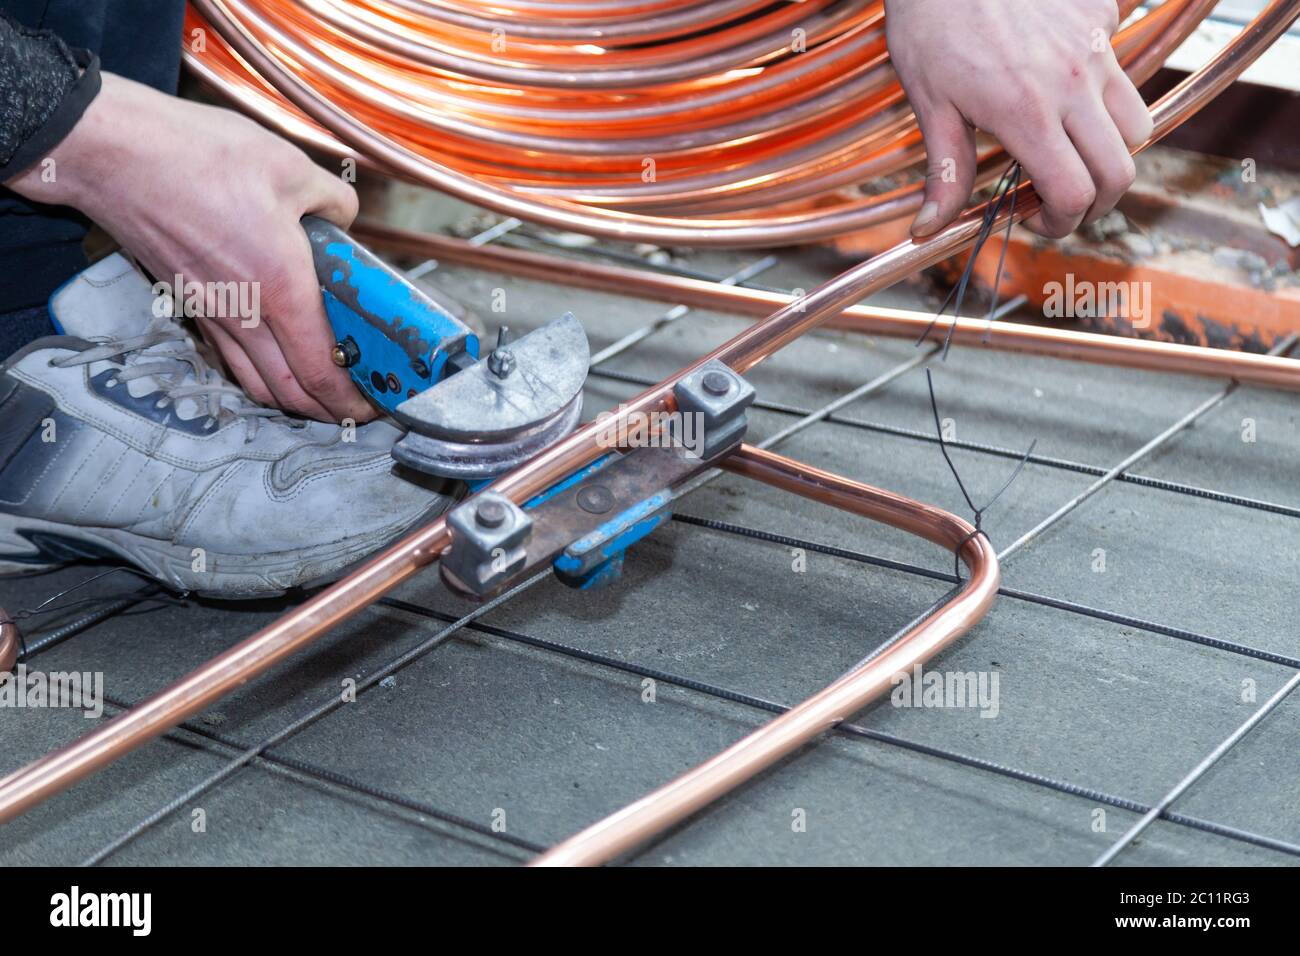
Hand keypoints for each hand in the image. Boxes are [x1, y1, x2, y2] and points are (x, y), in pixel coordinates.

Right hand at [7, 72, 371, 422]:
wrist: (113, 154)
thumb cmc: (196, 156)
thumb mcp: (289, 166)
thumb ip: (332, 201)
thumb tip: (345, 219)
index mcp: (281, 288)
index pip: (321, 370)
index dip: (351, 399)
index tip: (373, 405)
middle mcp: (245, 313)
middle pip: (290, 392)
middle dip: (327, 411)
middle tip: (354, 408)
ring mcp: (211, 313)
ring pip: (255, 380)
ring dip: (291, 397)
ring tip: (318, 392)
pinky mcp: (188, 302)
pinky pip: (229, 355)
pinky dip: (256, 371)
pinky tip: (271, 356)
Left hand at [885, 0, 1152, 238]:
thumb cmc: (931, 22)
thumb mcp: (929, 102)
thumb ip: (945, 170)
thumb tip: (929, 229)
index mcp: (1027, 113)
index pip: (1074, 193)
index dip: (1062, 224)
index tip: (1039, 221)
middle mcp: (1073, 83)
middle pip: (1120, 170)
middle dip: (1096, 202)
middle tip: (1063, 203)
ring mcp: (1096, 48)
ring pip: (1136, 124)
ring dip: (1110, 152)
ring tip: (1069, 153)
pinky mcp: (1103, 16)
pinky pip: (1120, 70)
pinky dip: (1102, 95)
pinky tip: (1059, 87)